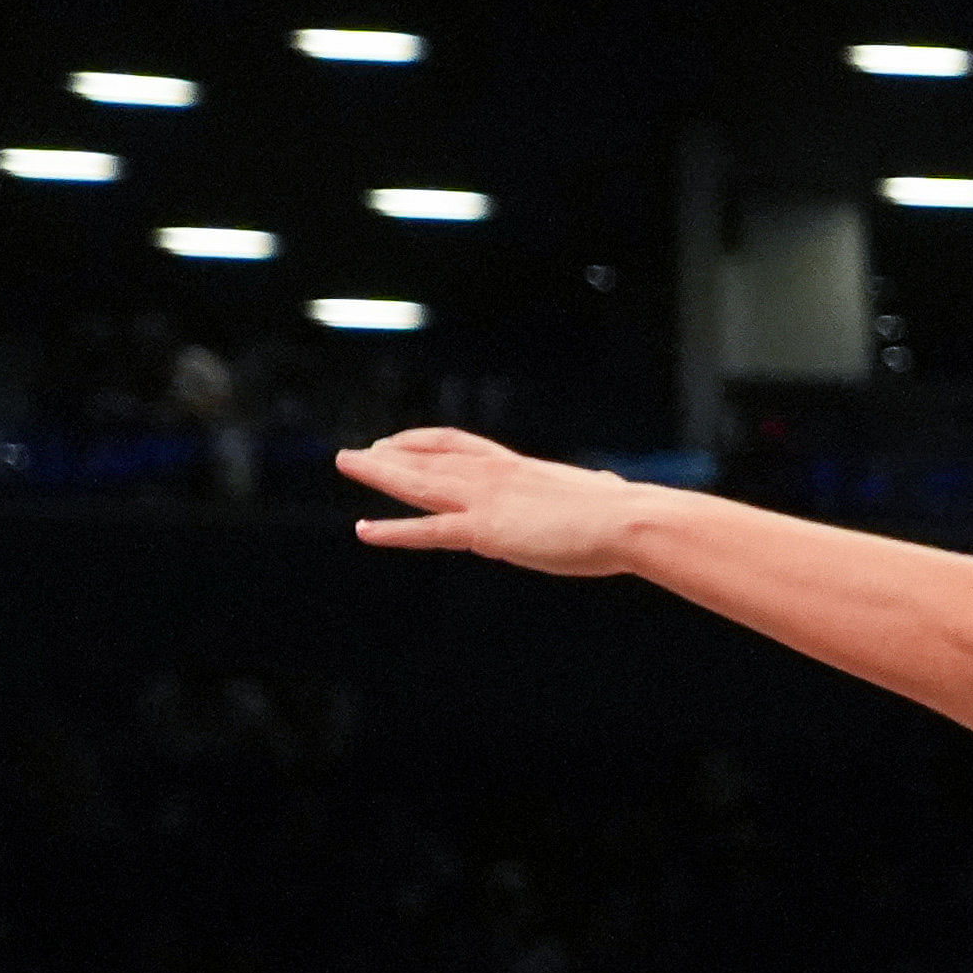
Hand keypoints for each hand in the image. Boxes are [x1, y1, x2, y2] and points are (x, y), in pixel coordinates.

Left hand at [338, 428, 648, 574]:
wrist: (626, 520)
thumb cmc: (625, 512)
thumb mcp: (604, 493)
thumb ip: (598, 490)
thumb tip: (616, 488)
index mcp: (520, 467)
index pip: (461, 445)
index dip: (426, 442)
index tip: (402, 441)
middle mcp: (494, 476)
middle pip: (430, 458)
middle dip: (391, 454)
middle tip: (357, 453)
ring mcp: (485, 501)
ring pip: (418, 483)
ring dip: (378, 473)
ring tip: (346, 462)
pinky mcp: (485, 532)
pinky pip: (428, 530)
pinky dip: (394, 530)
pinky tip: (366, 530)